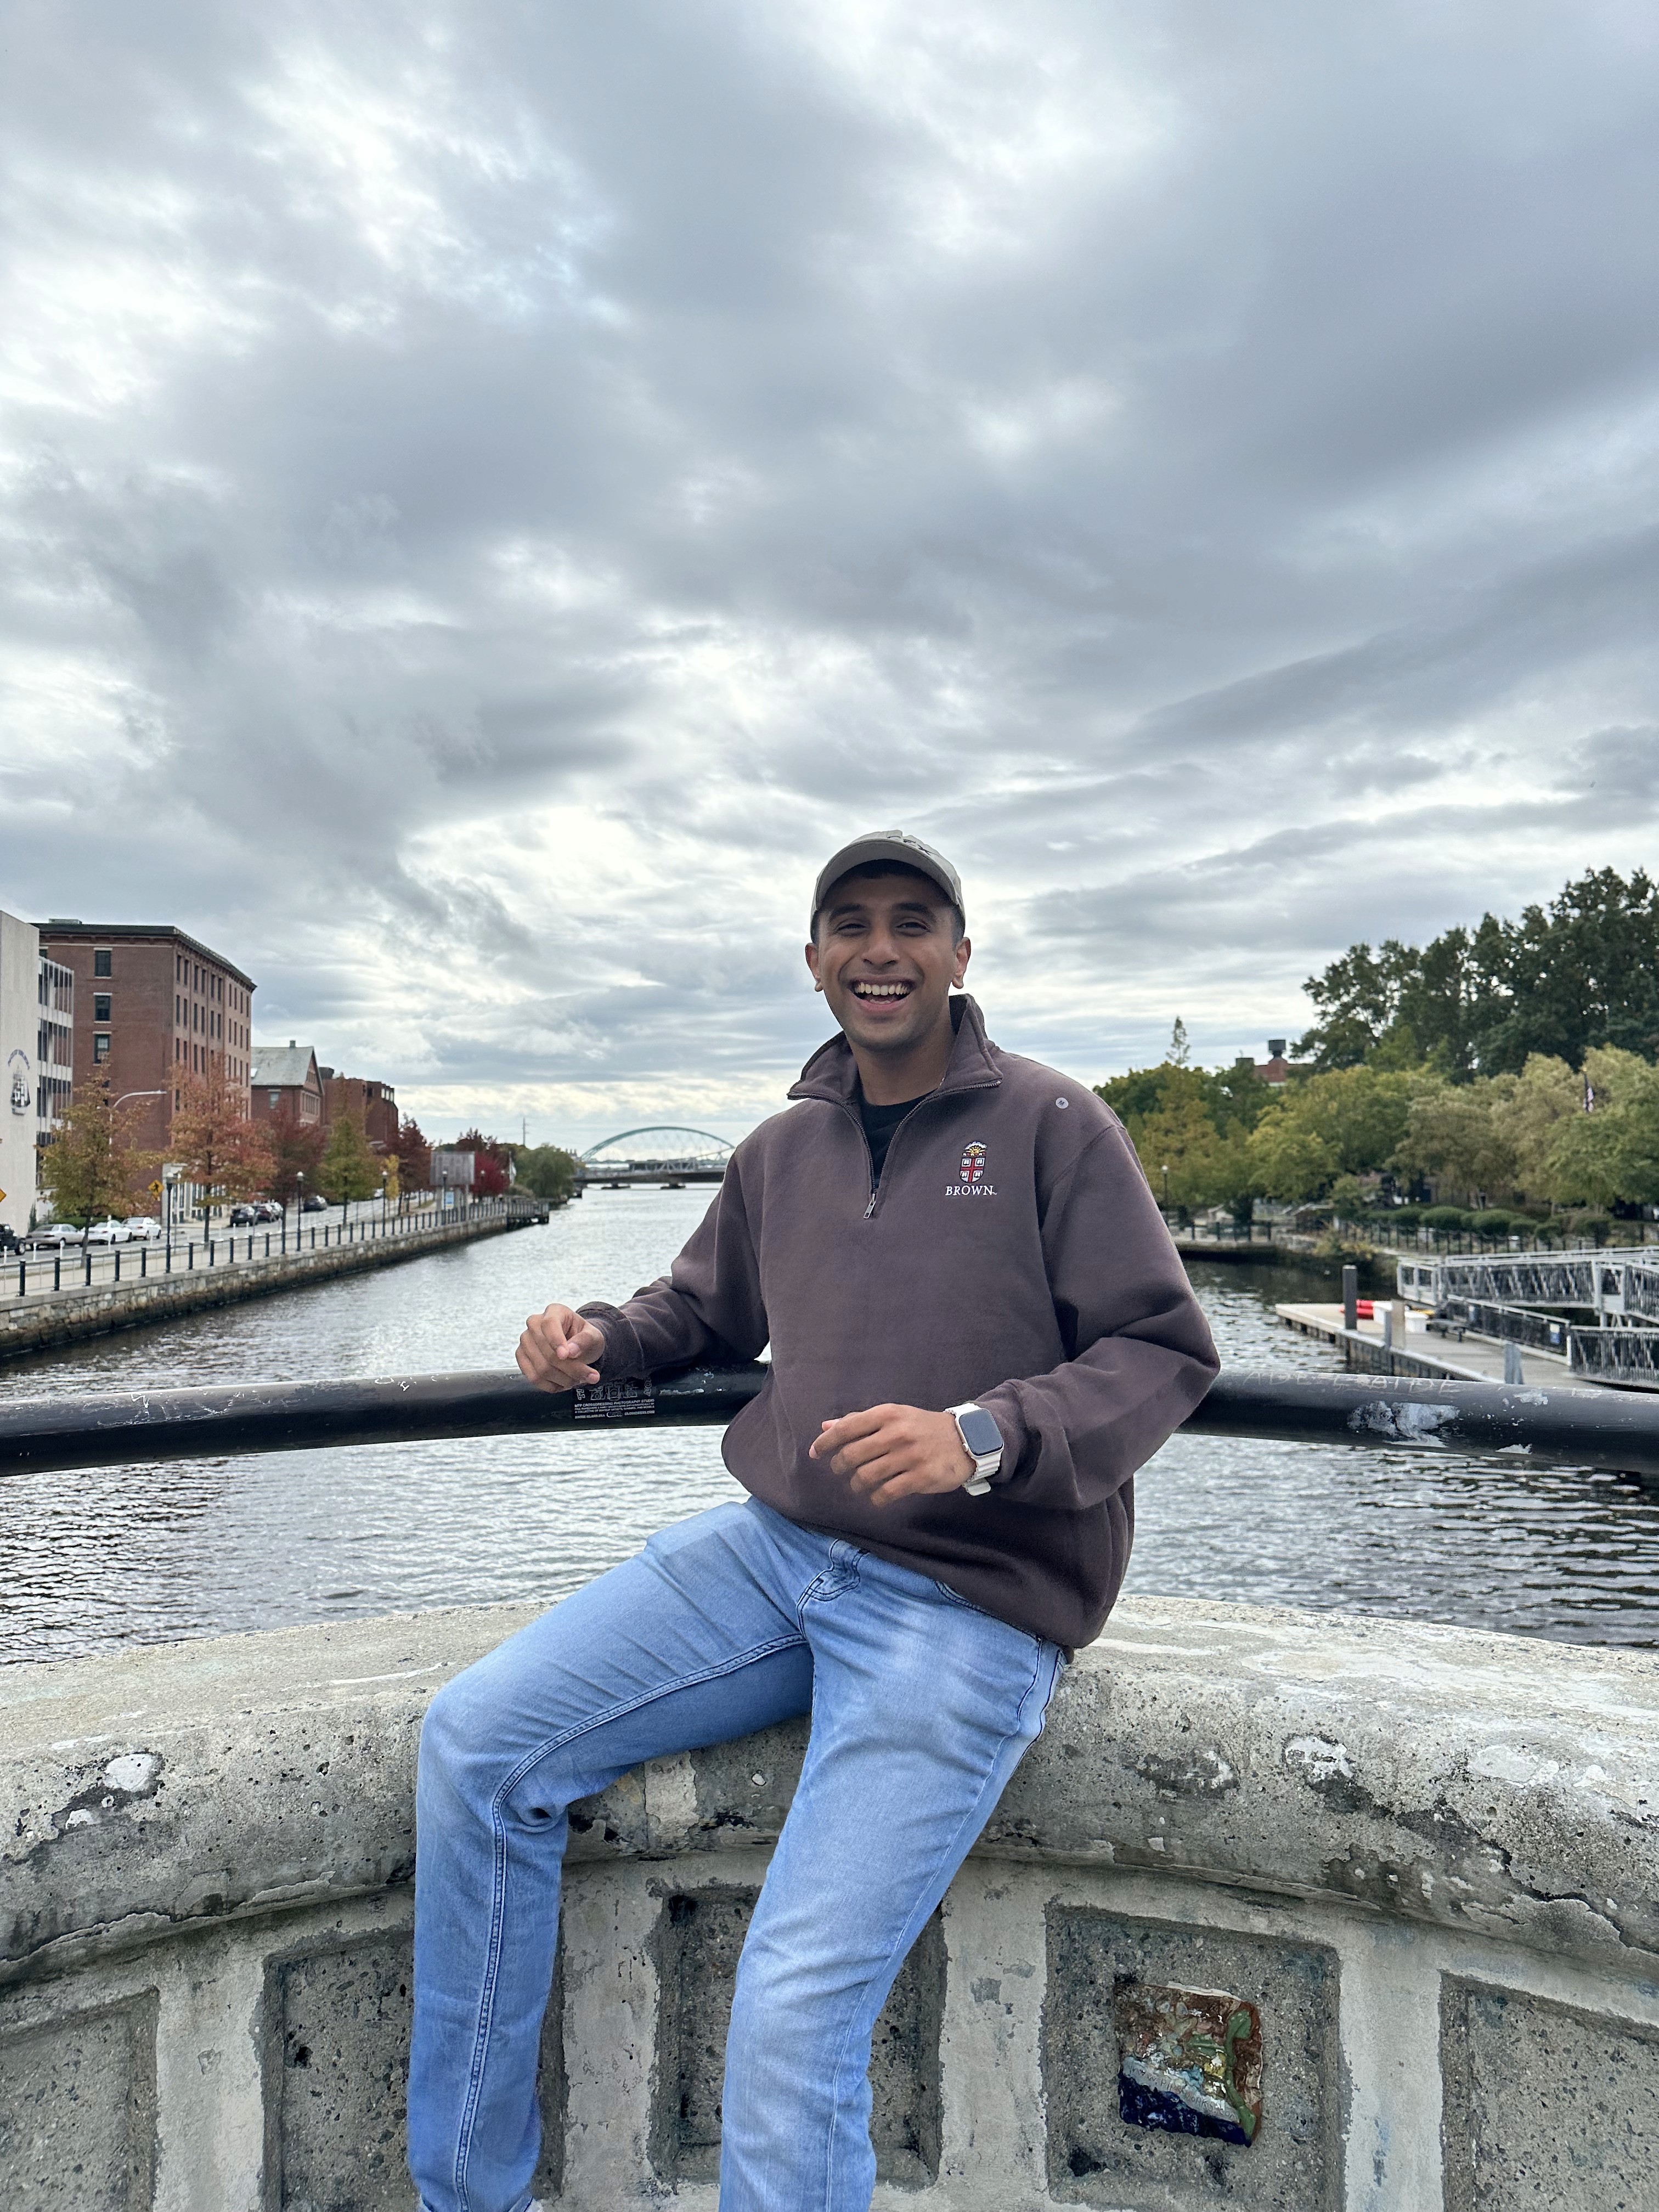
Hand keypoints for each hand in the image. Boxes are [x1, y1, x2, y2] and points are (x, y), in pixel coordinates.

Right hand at [517, 1303, 604, 1391]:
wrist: (576, 1347)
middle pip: (547, 1352)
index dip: (556, 1341)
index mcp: (554, 1311)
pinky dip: (552, 1385)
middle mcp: (535, 1323)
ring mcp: (525, 1340)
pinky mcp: (521, 1357)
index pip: (549, 1325)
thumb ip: (584, 1341)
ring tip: (579, 1380)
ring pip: (541, 1368)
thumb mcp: (593, 1336)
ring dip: (564, 1379)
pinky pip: (533, 1377)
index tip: (567, 1355)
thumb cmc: (584, 1338)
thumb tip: (571, 1351)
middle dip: (571, 1369)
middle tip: (590, 1376)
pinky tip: (565, 1383)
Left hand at [807, 1404, 976, 1507]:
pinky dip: (876, 1498)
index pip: (847, 1428)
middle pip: (852, 1455)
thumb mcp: (894, 1416)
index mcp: (887, 1414)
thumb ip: (860, 1421)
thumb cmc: (922, 1427)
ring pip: (866, 1476)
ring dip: (856, 1485)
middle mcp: (897, 1433)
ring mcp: (909, 1456)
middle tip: (841, 1471)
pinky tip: (877, 1497)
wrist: (965, 1439)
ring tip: (858, 1485)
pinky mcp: (920, 1477)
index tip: (815, 1453)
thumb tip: (826, 1427)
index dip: (826, 1442)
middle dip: (839, 1467)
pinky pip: (886, 1493)